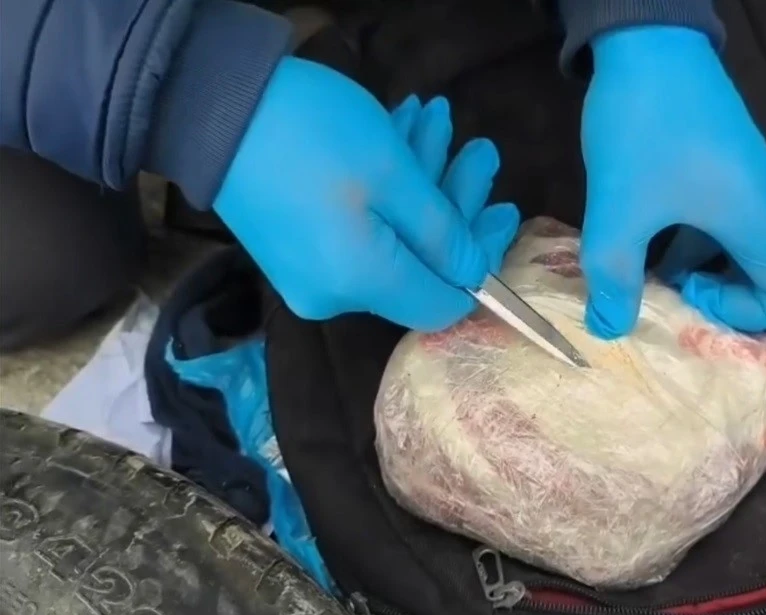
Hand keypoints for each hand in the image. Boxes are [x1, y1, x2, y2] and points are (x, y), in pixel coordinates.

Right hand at [213, 58, 517, 330]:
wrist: (208, 104)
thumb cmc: (314, 134)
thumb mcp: (394, 175)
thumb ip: (443, 234)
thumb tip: (477, 276)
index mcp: (363, 284)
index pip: (444, 306)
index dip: (481, 263)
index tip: (504, 210)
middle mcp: (334, 295)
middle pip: (419, 263)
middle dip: (456, 201)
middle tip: (478, 146)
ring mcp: (309, 273)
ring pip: (389, 235)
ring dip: (423, 181)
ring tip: (439, 122)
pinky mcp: (293, 247)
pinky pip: (356, 228)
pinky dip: (385, 187)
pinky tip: (403, 133)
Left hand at [578, 26, 765, 337]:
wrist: (649, 38)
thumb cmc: (644, 128)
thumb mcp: (619, 210)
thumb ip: (614, 276)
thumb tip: (608, 331)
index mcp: (760, 220)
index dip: (749, 313)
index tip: (692, 298)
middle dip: (722, 298)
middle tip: (667, 296)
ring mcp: (749, 181)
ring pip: (742, 247)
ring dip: (701, 267)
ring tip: (644, 270)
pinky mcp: (727, 163)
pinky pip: (724, 219)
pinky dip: (692, 238)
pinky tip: (641, 231)